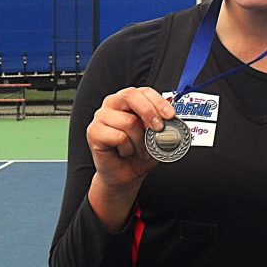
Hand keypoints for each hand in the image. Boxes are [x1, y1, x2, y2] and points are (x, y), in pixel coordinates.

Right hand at [85, 86, 175, 230]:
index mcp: (129, 100)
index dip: (159, 102)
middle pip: (131, 96)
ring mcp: (101, 116)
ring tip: (139, 150)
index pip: (144, 91)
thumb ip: (163, 124)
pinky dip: (128, 149)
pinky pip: (119, 137)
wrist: (125, 175)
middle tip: (158, 128)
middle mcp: (113, 104)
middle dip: (150, 112)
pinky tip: (124, 152)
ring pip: (129, 122)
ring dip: (140, 141)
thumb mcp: (157, 137)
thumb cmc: (139, 154)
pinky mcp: (94, 131)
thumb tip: (172, 118)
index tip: (170, 115)